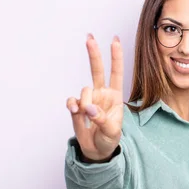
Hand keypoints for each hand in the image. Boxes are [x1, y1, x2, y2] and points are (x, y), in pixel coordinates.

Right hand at [66, 33, 123, 161]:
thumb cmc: (109, 139)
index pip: (117, 74)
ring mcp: (89, 99)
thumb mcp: (111, 132)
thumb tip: (88, 108)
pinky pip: (72, 100)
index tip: (115, 40)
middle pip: (97, 70)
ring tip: (89, 117)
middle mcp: (102, 94)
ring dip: (85, 103)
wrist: (97, 150)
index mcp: (115, 97)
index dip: (116, 57)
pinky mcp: (77, 107)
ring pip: (84, 91)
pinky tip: (75, 112)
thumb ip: (101, 119)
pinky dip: (72, 105)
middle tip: (89, 37)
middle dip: (94, 54)